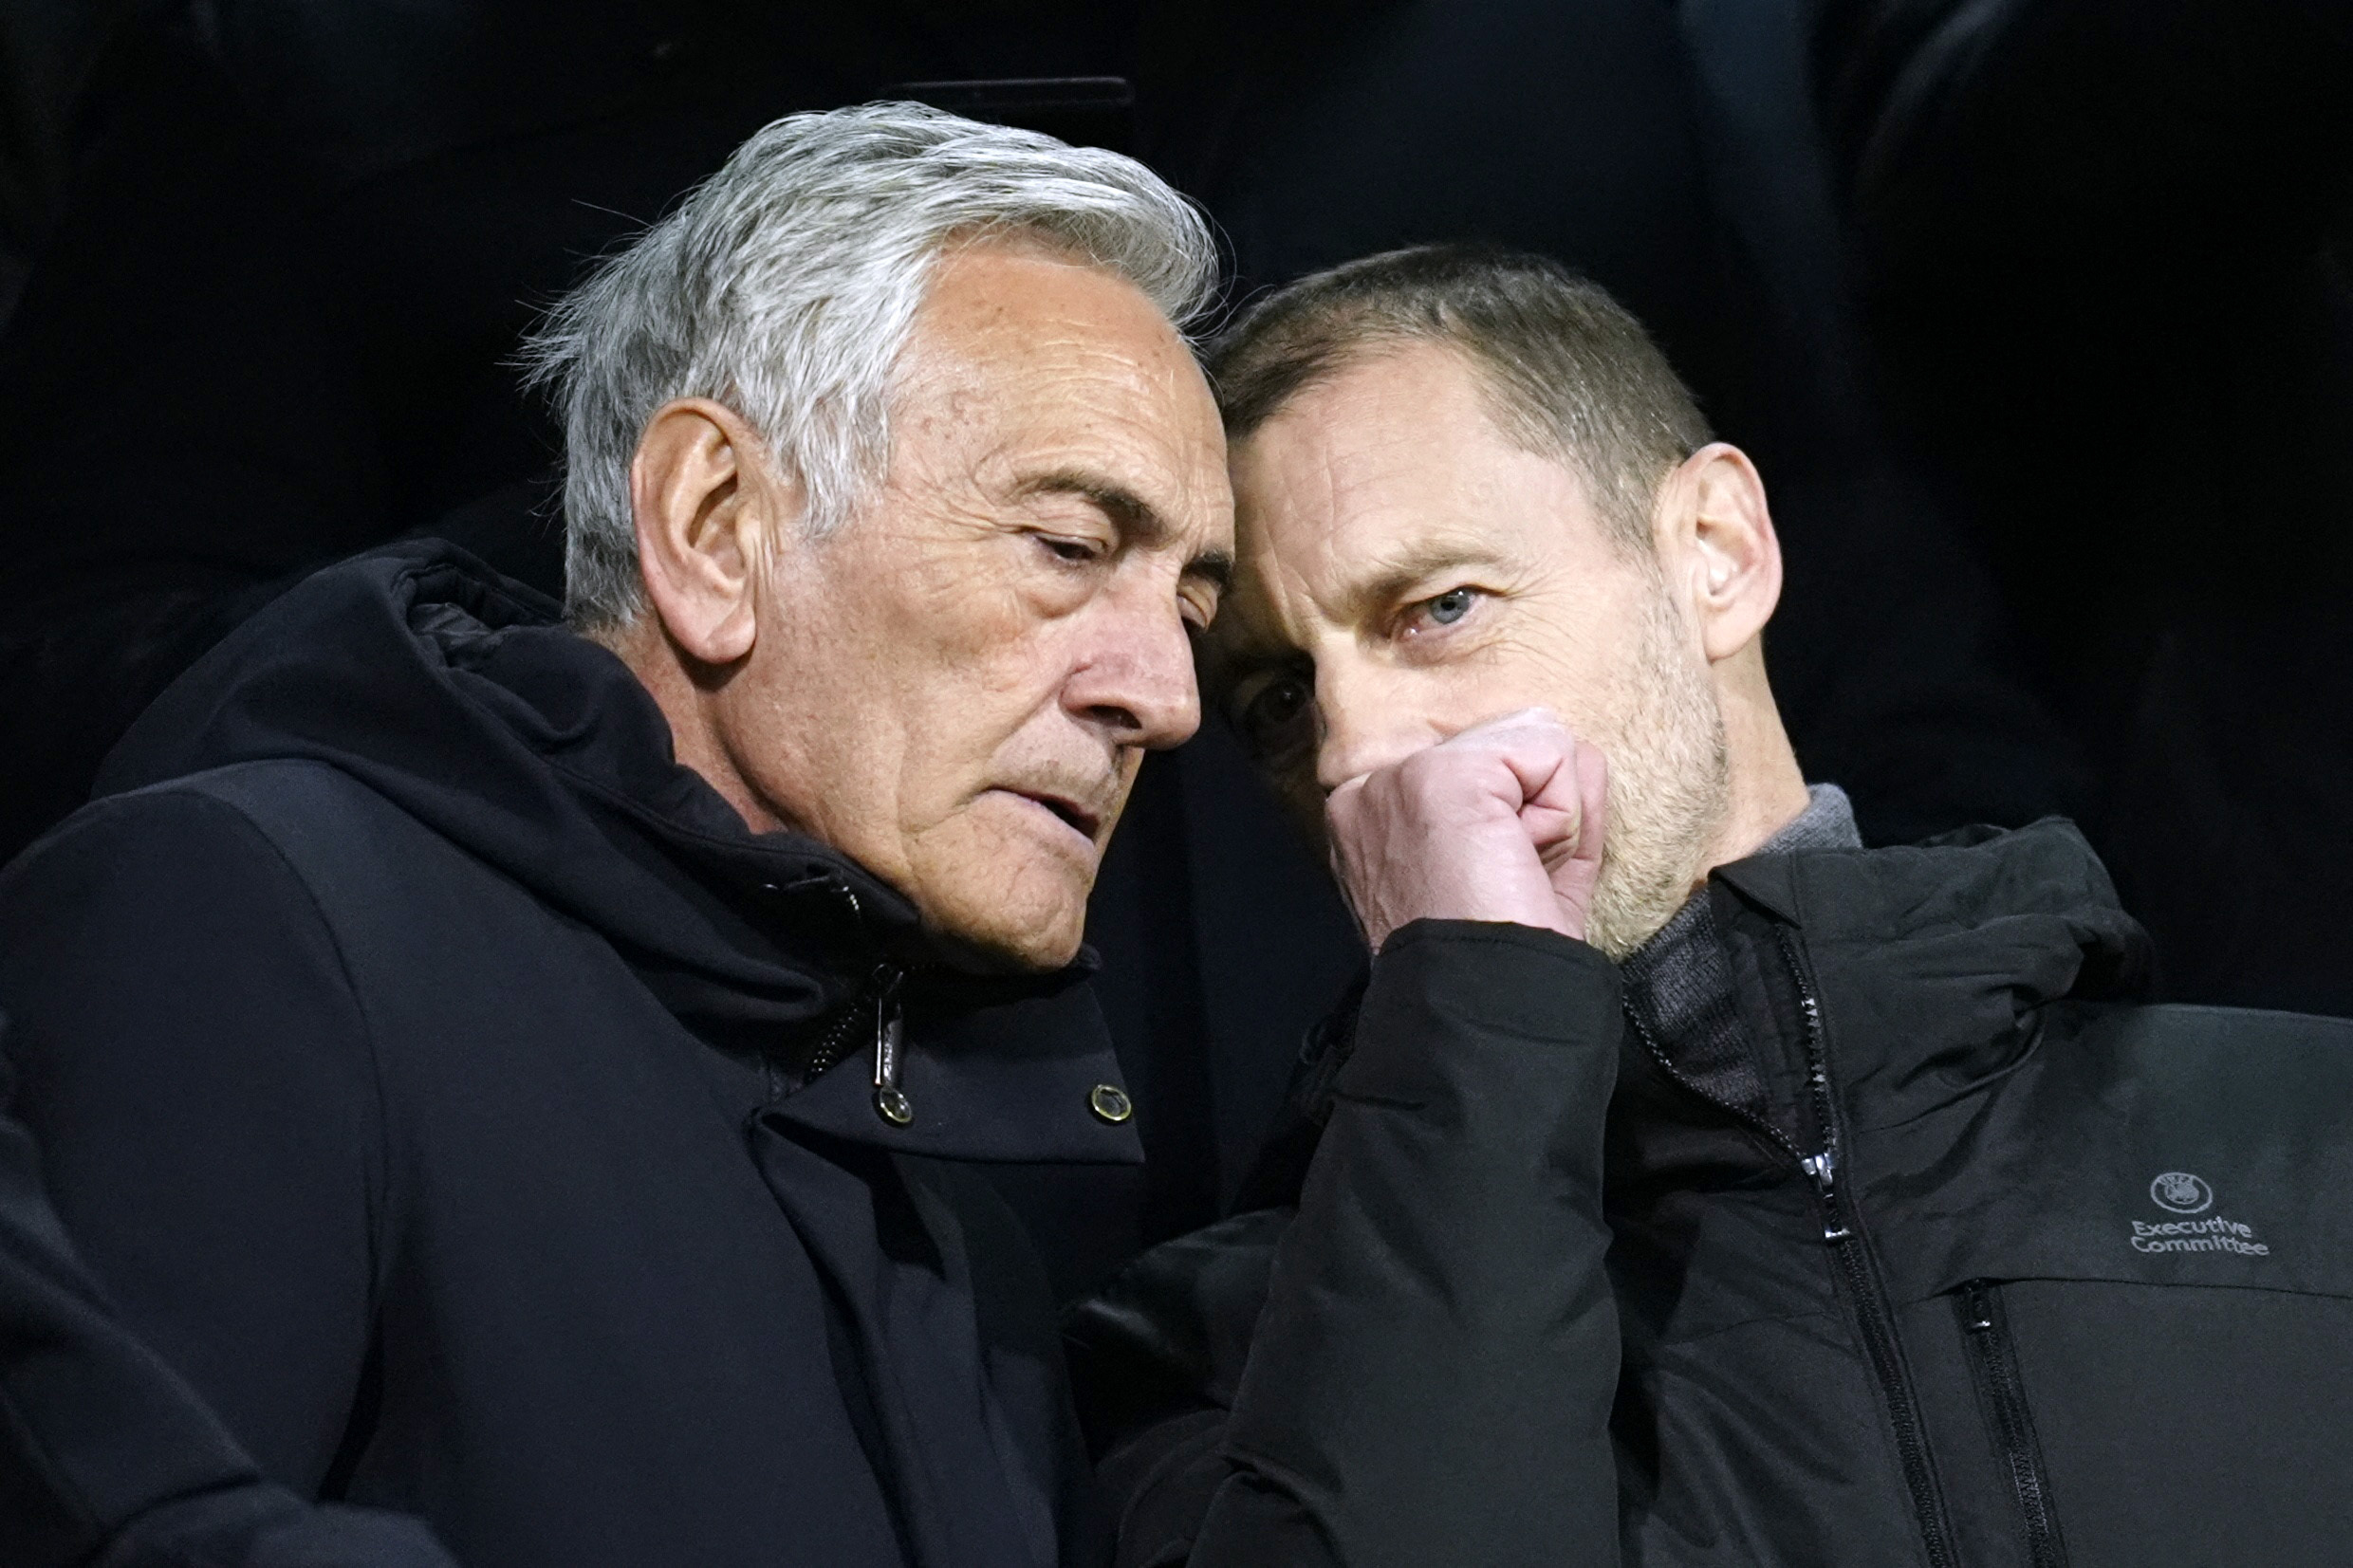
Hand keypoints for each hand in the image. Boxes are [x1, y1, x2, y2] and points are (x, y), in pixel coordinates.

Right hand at [1324, 708, 1608, 951]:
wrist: (1479, 1004)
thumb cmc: (1495, 961)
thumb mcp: (1517, 872)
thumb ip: (1536, 806)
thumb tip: (1580, 750)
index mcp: (1373, 821)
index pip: (1486, 769)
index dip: (1522, 824)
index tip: (1494, 887)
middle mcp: (1372, 791)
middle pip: (1512, 747)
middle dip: (1537, 815)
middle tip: (1502, 885)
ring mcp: (1402, 776)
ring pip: (1536, 744)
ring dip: (1552, 818)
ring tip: (1510, 875)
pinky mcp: (1447, 775)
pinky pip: (1553, 755)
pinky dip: (1563, 816)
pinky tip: (1520, 863)